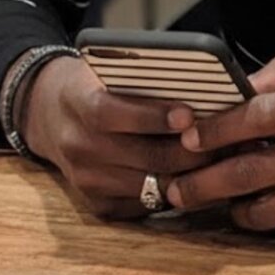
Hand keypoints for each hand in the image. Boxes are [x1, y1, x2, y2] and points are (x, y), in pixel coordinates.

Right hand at [16, 54, 211, 218]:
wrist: (47, 113)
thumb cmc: (93, 82)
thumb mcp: (107, 68)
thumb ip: (144, 76)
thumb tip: (200, 83)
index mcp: (79, 103)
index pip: (113, 114)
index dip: (152, 116)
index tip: (188, 114)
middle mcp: (79, 147)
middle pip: (143, 157)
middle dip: (190, 151)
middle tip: (227, 140)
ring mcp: (87, 181)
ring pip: (151, 186)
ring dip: (191, 175)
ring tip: (224, 160)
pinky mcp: (97, 205)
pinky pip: (146, 205)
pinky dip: (176, 192)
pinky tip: (202, 178)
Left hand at [165, 54, 274, 246]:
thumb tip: (241, 86)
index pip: (258, 113)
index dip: (217, 127)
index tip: (189, 136)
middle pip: (252, 169)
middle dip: (206, 181)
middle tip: (179, 186)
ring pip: (267, 210)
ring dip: (236, 210)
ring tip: (225, 204)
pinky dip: (274, 227)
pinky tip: (271, 215)